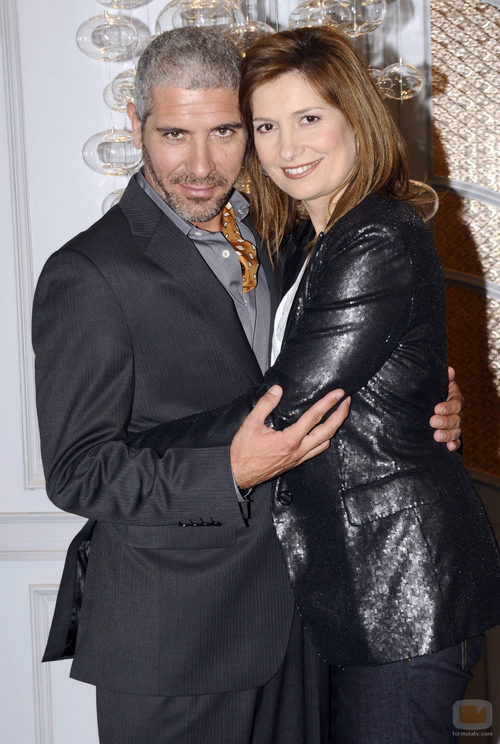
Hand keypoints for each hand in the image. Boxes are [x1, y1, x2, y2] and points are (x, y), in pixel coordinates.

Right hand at [231, 386, 349, 488]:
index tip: (338, 394)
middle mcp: (298, 450)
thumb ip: (265, 405)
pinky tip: (322, 433)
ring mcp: (298, 458)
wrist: (238, 474)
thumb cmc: (243, 452)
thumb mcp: (251, 424)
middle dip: (340, 415)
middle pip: (328, 431)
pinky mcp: (295, 462)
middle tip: (346, 402)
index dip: (328, 403)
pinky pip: (316, 451)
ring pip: (325, 443)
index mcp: (289, 440)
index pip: (314, 417)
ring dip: (334, 428)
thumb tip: (276, 390)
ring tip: (337, 416)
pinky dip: (324, 440)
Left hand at [429, 366, 463, 450]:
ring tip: (437, 436)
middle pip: (456, 419)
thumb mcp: (437, 384)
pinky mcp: (451, 436)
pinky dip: (454, 445)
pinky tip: (449, 447)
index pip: (455, 403)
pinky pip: (456, 441)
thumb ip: (444, 378)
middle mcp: (457, 413)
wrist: (428, 405)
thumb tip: (449, 370)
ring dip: (447, 435)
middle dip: (445, 421)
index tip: (436, 409)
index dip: (447, 407)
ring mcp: (455, 426)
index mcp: (455, 399)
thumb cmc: (433, 392)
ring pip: (456, 431)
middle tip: (432, 421)